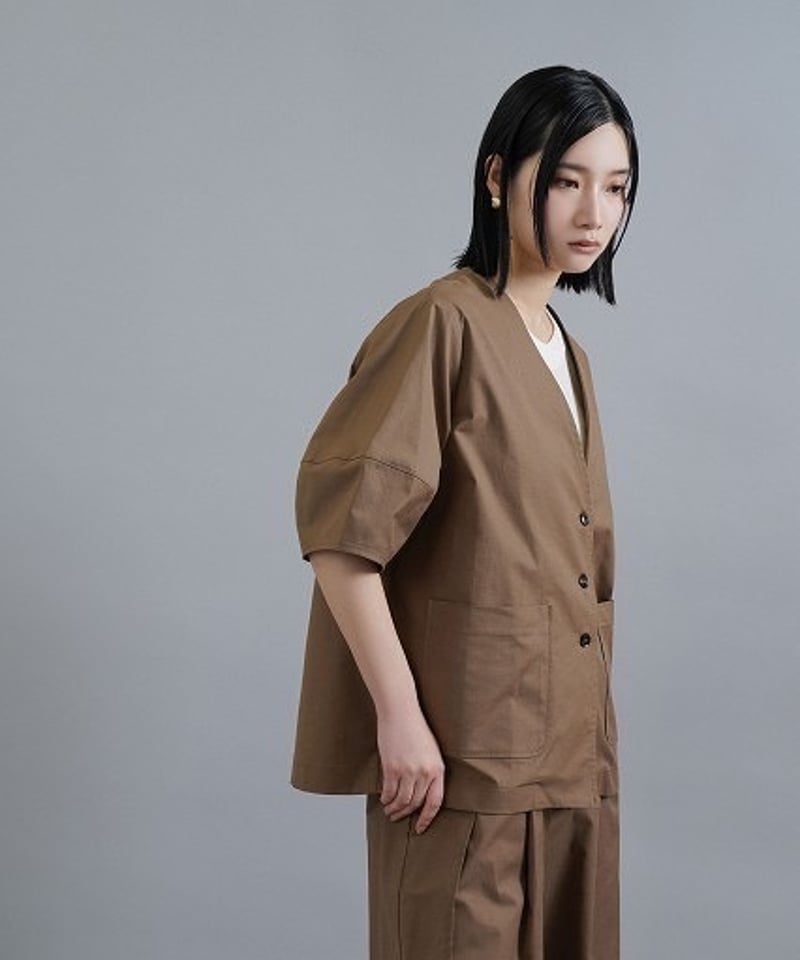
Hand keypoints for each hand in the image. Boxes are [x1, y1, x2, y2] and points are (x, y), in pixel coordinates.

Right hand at [377, 705, 444, 833]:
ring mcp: (408, 771)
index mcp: (438, 769)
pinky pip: (389, 791)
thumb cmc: (415, 728)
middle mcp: (424, 773)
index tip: (420, 827)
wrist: (400, 712)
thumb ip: (428, 771)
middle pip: (416, 803)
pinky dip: (385, 798)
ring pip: (401, 801)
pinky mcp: (392, 768)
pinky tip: (383, 799)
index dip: (427, 818)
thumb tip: (421, 791)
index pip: (435, 802)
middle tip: (397, 817)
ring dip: (394, 809)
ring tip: (389, 811)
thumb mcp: (431, 750)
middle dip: (406, 814)